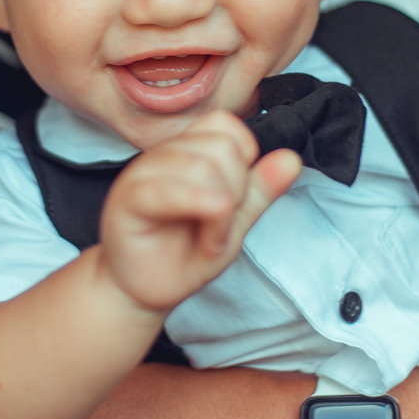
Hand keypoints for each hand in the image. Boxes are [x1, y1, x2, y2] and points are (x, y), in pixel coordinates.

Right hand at [98, 110, 300, 312]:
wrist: (145, 291)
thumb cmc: (186, 254)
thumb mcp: (235, 222)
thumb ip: (259, 190)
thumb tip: (291, 158)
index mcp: (187, 150)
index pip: (227, 126)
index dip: (243, 162)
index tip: (234, 201)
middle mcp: (164, 154)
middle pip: (222, 146)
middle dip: (236, 190)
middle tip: (221, 226)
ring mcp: (142, 172)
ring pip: (200, 164)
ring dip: (220, 211)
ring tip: (209, 239)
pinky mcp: (127, 198)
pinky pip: (166, 189)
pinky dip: (198, 208)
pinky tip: (208, 237)